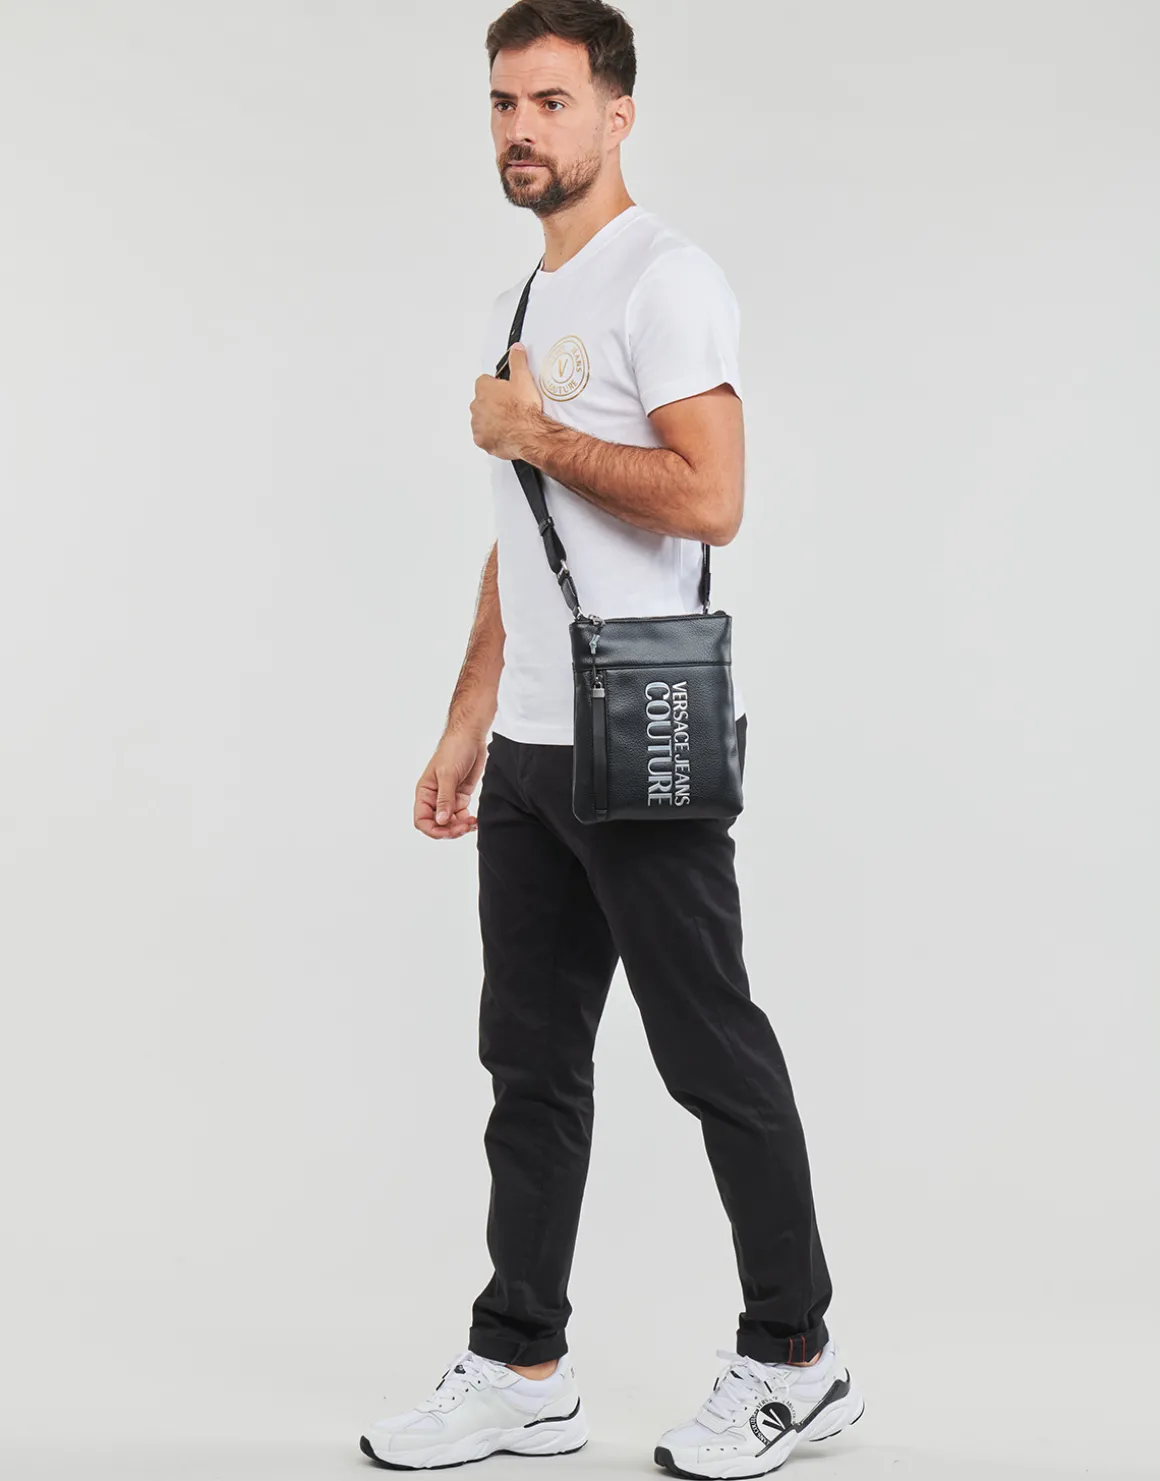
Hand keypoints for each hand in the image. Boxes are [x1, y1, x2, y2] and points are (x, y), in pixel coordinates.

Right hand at [414, 729, 487, 839]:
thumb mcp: (448, 775)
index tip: (447, 830)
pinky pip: (461, 815)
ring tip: (472, 823)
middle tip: (464, 826)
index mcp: (425, 792)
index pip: (422, 819)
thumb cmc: (454, 749)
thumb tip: (441, 821)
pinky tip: (474, 820)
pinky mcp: (461, 796)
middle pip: (437, 824)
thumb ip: (445, 799)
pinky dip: (467, 821)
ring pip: (450, 822)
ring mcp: (448, 798)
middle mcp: (435, 797)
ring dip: (460, 827)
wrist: (471, 737)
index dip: (433, 829)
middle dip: (450, 829)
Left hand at [471, 342, 542, 459]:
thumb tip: (516, 349)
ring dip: (492, 420)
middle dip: (493, 403)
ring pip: (482, 419)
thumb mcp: (523, 378)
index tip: (506, 390)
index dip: (497, 386)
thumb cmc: (524, 409)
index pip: (485, 381)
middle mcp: (476, 406)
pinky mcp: (481, 440)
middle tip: (510, 407)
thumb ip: (517, 360)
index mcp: (483, 388)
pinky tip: (506, 434)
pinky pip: (484, 437)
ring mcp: (478, 424)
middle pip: (482, 401)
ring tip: (510, 422)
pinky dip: (493, 436)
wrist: (528, 434)